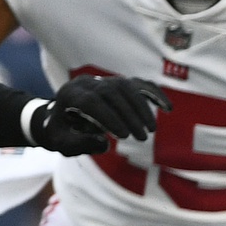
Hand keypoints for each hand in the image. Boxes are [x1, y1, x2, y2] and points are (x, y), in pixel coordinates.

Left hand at [31, 75, 168, 155]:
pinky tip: (167, 108)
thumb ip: (80, 144)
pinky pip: (138, 84)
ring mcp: (104, 81)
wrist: (59, 117)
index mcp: (70, 94)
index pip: (92, 100)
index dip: (108, 116)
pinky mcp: (118, 83)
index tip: (123, 136)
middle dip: (128, 114)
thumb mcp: (63, 143)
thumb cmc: (61, 133)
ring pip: (126, 85)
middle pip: (111, 91)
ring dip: (142, 107)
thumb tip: (104, 143)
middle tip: (141, 137)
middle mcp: (87, 83)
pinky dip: (154, 94)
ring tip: (151, 128)